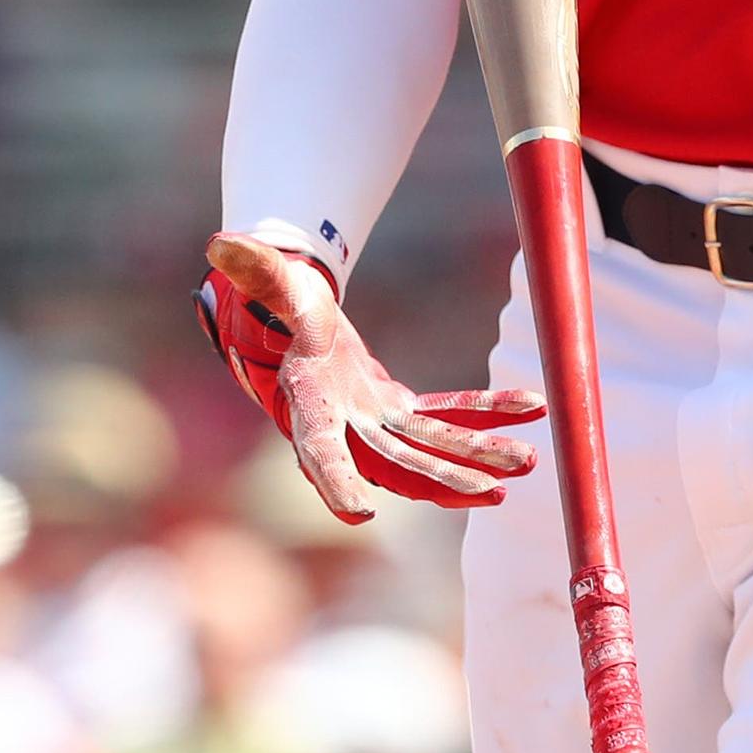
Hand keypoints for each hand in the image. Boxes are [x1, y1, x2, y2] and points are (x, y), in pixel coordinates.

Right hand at [196, 232, 545, 523]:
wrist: (295, 325)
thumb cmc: (279, 306)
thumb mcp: (273, 288)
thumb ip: (257, 272)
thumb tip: (221, 242)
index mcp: (308, 407)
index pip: (318, 451)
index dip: (335, 481)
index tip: (359, 511)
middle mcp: (346, 428)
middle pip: (397, 464)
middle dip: (444, 477)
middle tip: (490, 491)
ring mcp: (377, 425)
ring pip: (433, 449)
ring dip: (479, 456)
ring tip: (527, 462)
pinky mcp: (401, 411)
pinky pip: (451, 413)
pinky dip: (489, 411)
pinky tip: (531, 407)